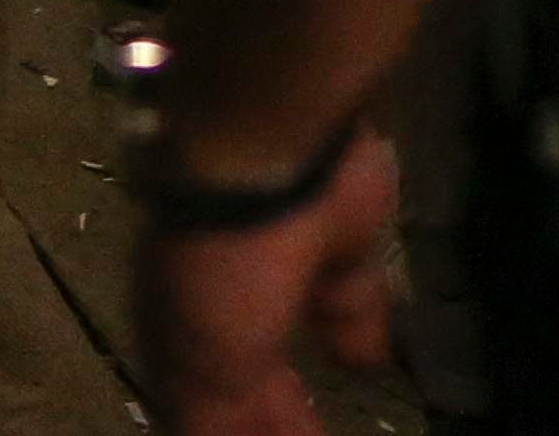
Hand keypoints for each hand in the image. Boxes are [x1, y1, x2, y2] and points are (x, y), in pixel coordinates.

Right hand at [140, 125, 399, 435]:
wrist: (270, 150)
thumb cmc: (218, 270)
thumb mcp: (201, 374)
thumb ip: (218, 428)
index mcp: (182, 336)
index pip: (208, 414)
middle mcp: (228, 305)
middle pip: (256, 386)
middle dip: (278, 425)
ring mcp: (286, 269)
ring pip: (303, 348)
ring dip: (317, 392)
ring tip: (343, 425)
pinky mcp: (342, 241)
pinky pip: (353, 303)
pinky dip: (361, 337)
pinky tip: (376, 368)